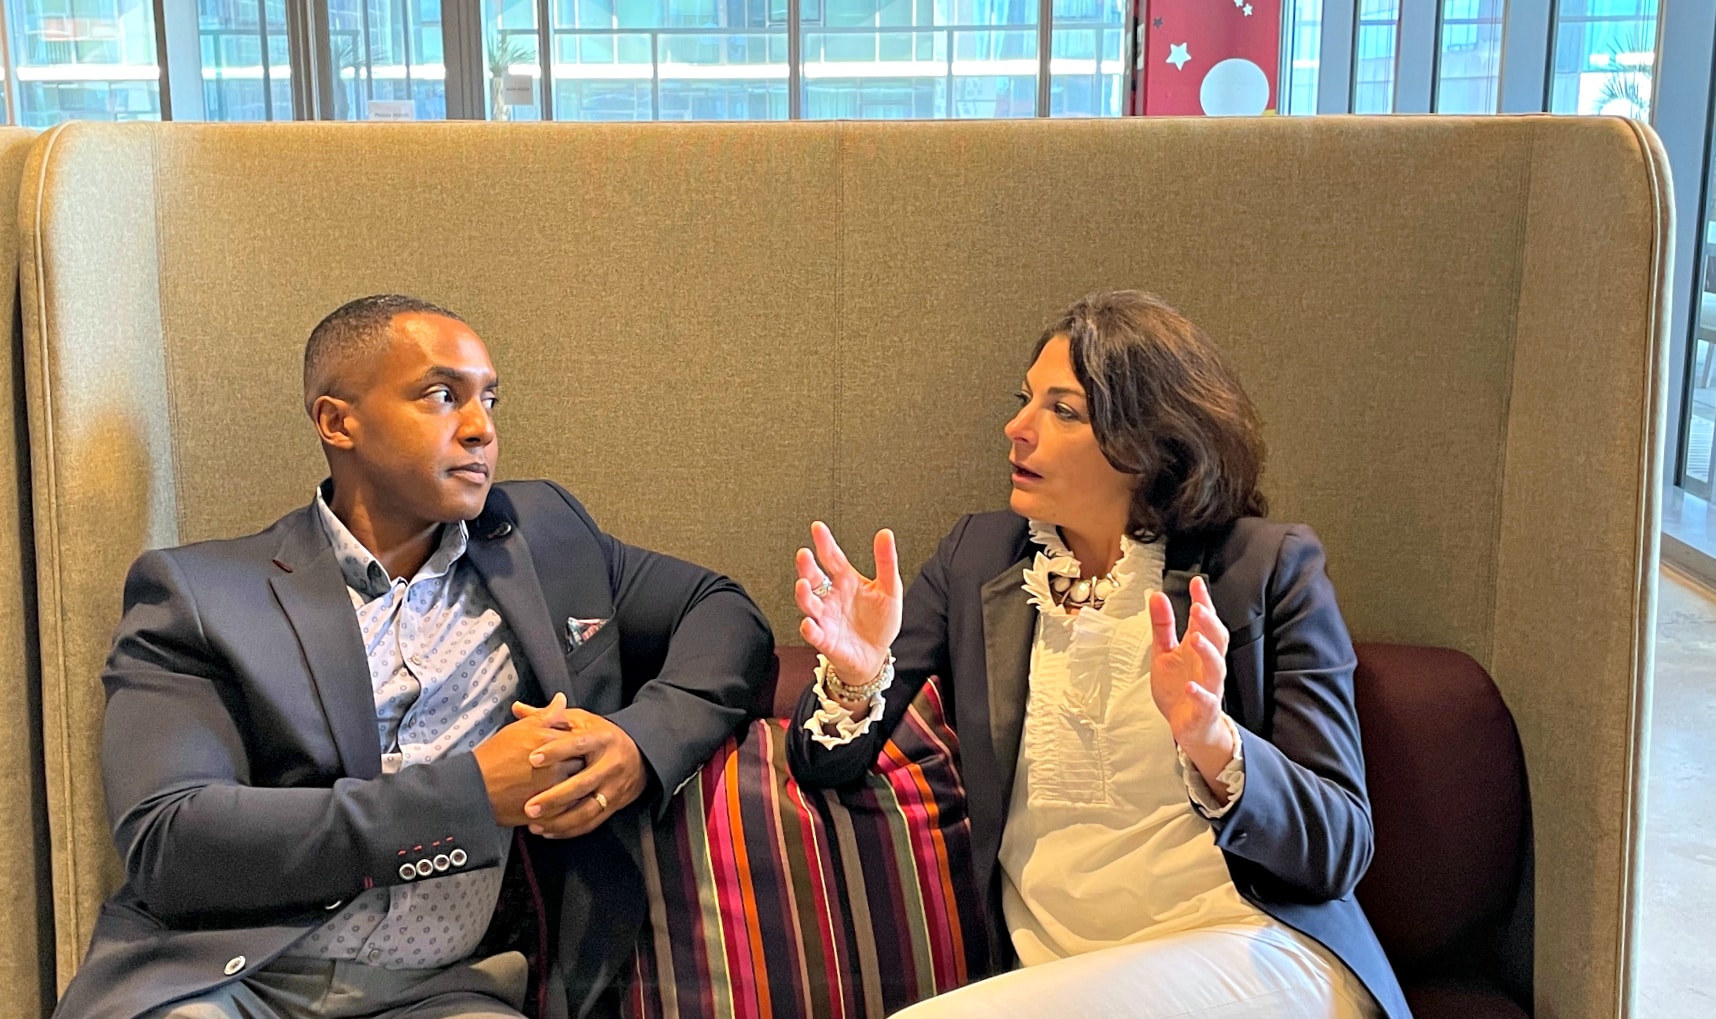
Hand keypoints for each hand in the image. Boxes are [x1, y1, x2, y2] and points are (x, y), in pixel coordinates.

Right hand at [473, 693, 583, 826]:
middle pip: (583, 764)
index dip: (578, 743)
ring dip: (578, 786)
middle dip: (581, 764)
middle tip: (577, 765)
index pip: (579, 740)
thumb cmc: (496, 755)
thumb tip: (562, 699)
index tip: (575, 746)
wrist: (475, 787)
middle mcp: (556, 766)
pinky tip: (564, 801)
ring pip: (579, 788)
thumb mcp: (520, 729)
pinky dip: (569, 805)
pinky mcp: (548, 810)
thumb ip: (546, 715)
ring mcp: (553, 790)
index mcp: (550, 743)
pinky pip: (569, 809)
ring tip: (570, 784)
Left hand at [511, 708, 647, 838]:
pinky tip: (548, 831)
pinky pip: (591, 822)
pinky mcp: (613, 806)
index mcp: (602, 739)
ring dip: (560, 820)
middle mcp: (610, 764)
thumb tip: (517, 708)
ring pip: (587, 809)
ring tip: (535, 823)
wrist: (639, 757)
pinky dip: (569, 830)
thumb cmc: (601, 737)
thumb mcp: (581, 721)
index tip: (532, 758)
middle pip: (582, 784)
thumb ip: (549, 718)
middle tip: (529, 806)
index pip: (578, 745)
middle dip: (555, 797)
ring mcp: (614, 788)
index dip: (556, 751)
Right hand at [795, 521, 901, 700]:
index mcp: (846, 581)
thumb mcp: (890, 589)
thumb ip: (886, 562)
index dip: (825, 543)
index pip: (833, 558)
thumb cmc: (879, 622)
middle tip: (804, 554)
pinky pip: (814, 633)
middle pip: (814, 578)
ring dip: (804, 595)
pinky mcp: (826, 640)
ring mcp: (826, 618)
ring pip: (809, 604)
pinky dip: (809, 628)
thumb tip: (885, 534)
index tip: (818, 528)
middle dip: (807, 567)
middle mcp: (831, 597)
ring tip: (803, 585)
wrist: (876, 655)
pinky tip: (809, 622)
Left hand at [1147, 576, 1232, 758]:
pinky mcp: (1203, 710)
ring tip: (1195, 638)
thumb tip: (1157, 596)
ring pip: (1216, 668)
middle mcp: (1207, 666)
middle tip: (1198, 607)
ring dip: (1207, 652)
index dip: (1203, 601)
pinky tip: (1190, 686)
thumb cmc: (1179, 687)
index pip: (1205, 621)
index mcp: (1198, 649)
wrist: (1188, 726)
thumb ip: (1162, 625)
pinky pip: (1206, 701)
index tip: (1196, 583)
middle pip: (1216, 640)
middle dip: (1209, 623)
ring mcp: (1208, 687)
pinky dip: (1199, 693)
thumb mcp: (1164, 652)